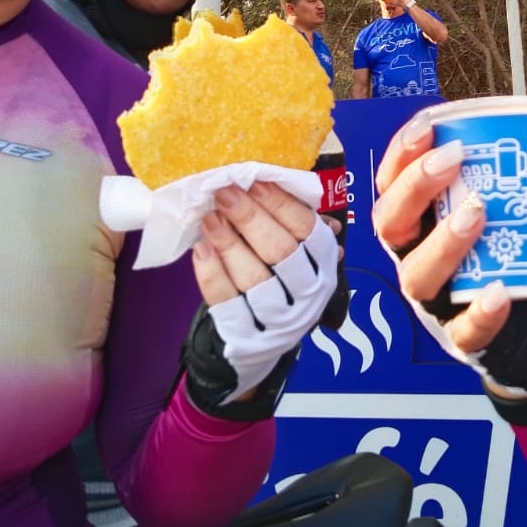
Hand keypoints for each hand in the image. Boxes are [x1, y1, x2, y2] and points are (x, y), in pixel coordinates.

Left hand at [181, 182, 338, 413]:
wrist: (260, 347)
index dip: (281, 204)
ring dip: (229, 244)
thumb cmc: (277, 284)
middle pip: (281, 252)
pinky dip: (212, 275)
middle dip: (250, 218)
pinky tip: (201, 249)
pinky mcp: (249, 342)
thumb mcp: (295, 256)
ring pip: (255, 279)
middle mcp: (310, 297)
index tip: (255, 181)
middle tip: (224, 193)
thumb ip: (287, 224)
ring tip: (209, 218)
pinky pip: (227, 305)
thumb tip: (270, 179)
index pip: (308, 230)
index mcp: (325, 266)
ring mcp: (281, 324)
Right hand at [372, 113, 526, 409]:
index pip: (391, 181)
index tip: (428, 126)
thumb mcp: (519, 204)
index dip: (401, 153)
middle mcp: (414, 255)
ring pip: (416, 276)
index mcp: (419, 218)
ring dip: (443, 242)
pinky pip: (462, 330)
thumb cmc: (505, 249)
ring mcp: (434, 299)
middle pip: (390, 222)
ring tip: (477, 213)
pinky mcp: (461, 337)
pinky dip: (479, 312)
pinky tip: (500, 292)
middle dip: (415, 187)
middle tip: (453, 159)